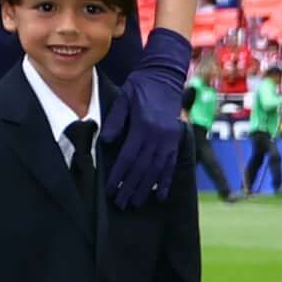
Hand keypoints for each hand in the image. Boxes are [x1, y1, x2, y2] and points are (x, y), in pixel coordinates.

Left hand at [108, 29, 192, 207]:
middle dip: (131, 187)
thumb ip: (114, 121)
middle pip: (143, 168)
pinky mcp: (176, 140)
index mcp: (144, 126)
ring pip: (157, 170)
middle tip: (121, 203)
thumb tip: (105, 141)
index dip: (119, 175)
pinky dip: (166, 181)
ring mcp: (170, 139)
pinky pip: (171, 164)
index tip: (110, 189)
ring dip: (146, 188)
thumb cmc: (140, 88)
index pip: (129, 157)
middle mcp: (160, 136)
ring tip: (136, 203)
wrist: (165, 78)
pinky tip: (160, 195)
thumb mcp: (123, 99)